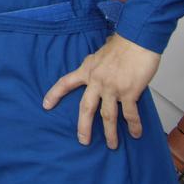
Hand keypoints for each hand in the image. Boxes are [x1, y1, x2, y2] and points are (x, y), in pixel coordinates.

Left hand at [42, 33, 160, 148]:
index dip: (55, 94)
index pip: (65, 83)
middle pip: (85, 108)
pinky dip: (133, 125)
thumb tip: (97, 72)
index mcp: (87, 69)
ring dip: (109, 133)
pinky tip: (135, 133)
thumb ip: (96, 67)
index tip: (46, 105)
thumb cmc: (122, 44)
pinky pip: (130, 114)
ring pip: (107, 116)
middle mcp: (96, 80)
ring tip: (111, 144)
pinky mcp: (129, 92)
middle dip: (83, 126)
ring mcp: (112, 88)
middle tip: (83, 140)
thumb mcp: (100, 54)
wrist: (137, 38)